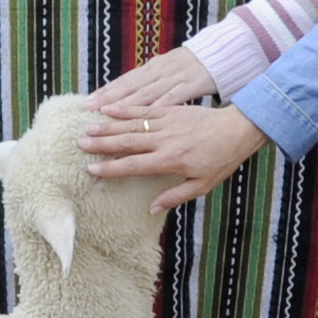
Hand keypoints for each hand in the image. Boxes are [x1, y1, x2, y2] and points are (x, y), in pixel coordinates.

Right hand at [79, 103, 267, 213]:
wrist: (237, 130)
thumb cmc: (221, 161)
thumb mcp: (202, 186)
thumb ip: (175, 196)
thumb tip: (151, 209)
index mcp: (171, 160)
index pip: (134, 165)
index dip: (112, 168)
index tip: (92, 169)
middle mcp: (165, 140)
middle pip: (127, 142)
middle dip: (102, 144)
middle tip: (80, 144)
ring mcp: (167, 122)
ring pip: (132, 124)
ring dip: (108, 126)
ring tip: (88, 128)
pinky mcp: (171, 110)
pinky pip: (145, 108)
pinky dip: (126, 108)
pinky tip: (109, 108)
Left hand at [89, 46, 219, 112]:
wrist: (225, 54)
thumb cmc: (194, 67)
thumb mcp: (169, 70)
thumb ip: (151, 81)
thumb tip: (127, 96)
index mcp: (154, 67)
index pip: (126, 79)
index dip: (106, 91)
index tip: (87, 102)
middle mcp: (161, 70)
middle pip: (131, 86)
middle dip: (109, 98)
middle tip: (89, 110)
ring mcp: (176, 76)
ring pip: (147, 91)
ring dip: (126, 104)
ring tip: (108, 115)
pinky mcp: (192, 83)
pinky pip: (174, 96)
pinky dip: (159, 105)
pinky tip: (145, 117)